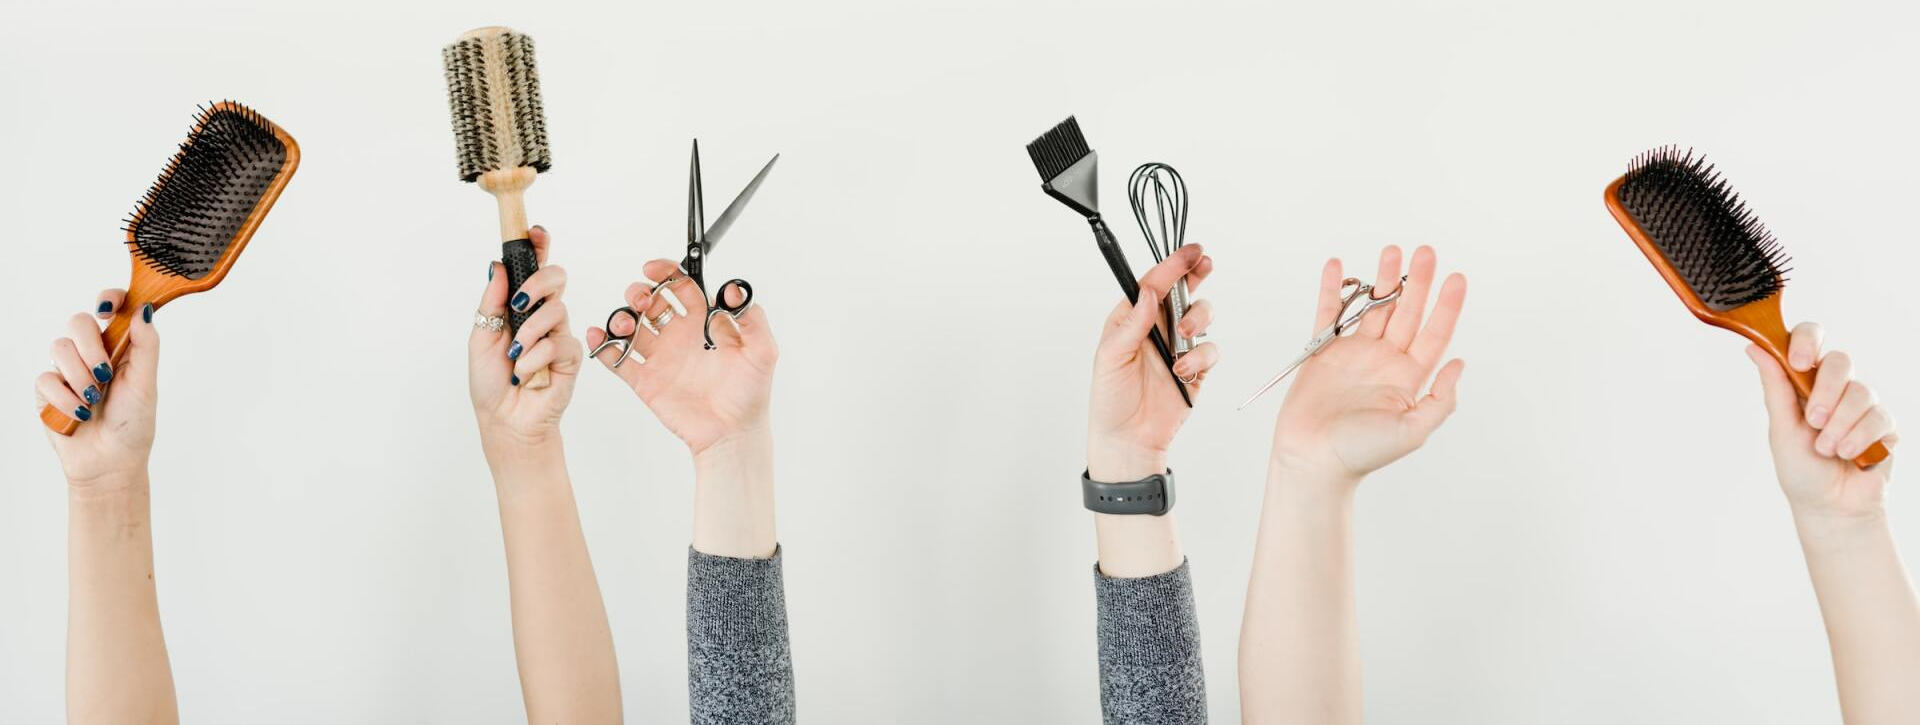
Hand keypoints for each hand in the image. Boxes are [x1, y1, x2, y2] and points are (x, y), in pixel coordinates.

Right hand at [35, 290, 157, 491]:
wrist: (110, 462)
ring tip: (94, 400)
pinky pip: (46, 378)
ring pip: (59, 347)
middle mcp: (92, 353)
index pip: (111, 309)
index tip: (106, 310)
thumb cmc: (133, 423)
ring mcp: (68, 370)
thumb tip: (145, 310)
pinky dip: (64, 397)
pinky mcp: (48, 390)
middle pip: (79, 322)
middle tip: (105, 372)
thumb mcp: (145, 383)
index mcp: (120, 347)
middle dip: (91, 346)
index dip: (108, 300)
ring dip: (80, 376)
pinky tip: (79, 413)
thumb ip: (146, 346)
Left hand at [471, 226, 582, 453]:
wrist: (504, 419)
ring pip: (557, 310)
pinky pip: (560, 343)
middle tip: (520, 301)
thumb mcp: (480, 335)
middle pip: (556, 278)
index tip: (535, 231)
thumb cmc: (492, 382)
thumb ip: (491, 300)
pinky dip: (536, 357)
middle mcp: (544, 317)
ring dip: (529, 332)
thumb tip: (497, 265)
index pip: (535, 269)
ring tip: (515, 354)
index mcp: (522, 307)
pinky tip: (526, 373)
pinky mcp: (571, 358)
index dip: (539, 247)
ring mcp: (560, 336)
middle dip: (539, 282)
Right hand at [586, 258, 777, 455]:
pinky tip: (599, 336)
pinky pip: (618, 359)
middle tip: (642, 299)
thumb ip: (753, 319)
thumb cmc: (750, 394)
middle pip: (651, 303)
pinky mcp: (645, 381)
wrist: (733, 434)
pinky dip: (604, 345)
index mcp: (703, 323)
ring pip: (631, 327)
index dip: (667, 273)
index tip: (654, 268)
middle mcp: (679, 336)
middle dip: (640, 293)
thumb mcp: (762, 352)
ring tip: (626, 323)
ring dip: (622, 317)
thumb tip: (734, 291)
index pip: (681, 287)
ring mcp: (660, 358)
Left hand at [1086, 245, 1217, 477]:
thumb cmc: (1111, 398)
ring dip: (1197, 320)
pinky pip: (1210, 350)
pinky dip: (1201, 357)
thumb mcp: (1111, 357)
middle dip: (1195, 274)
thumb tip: (1150, 293)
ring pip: (1201, 315)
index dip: (1172, 265)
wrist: (1129, 439)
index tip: (1190, 252)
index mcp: (1131, 318)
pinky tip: (1184, 371)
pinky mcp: (1196, 368)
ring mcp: (1178, 346)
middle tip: (1203, 264)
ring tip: (1183, 337)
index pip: (1153, 284)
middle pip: (1183, 290)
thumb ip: (1133, 324)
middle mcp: (1157, 327)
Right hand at [1270, 245, 1466, 482]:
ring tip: (1391, 251)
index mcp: (1408, 376)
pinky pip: (1328, 313)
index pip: (1433, 333)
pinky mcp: (1323, 352)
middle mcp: (1384, 360)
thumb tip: (1460, 364)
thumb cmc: (1361, 453)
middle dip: (1417, 281)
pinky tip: (1338, 266)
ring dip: (1382, 280)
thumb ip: (1440, 399)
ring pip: (1372, 308)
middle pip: (1406, 311)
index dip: (1447, 306)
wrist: (1313, 460)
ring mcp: (1353, 353)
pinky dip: (1332, 289)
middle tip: (1426, 252)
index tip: (1456, 278)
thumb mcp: (1413, 431)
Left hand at [1746, 323, 1897, 520]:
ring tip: (1827, 449)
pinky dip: (1860, 438)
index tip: (1797, 362)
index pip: (1811, 339)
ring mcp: (1862, 405)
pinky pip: (1879, 416)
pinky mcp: (1885, 425)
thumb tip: (1754, 346)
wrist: (1830, 507)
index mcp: (1804, 382)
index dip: (1806, 341)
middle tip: (1813, 421)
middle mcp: (1835, 388)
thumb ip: (1775, 386)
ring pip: (1861, 391)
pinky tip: (1849, 455)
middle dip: (1826, 392)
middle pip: (1840, 361)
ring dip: (1840, 424)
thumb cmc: (1801, 469)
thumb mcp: (1781, 428)